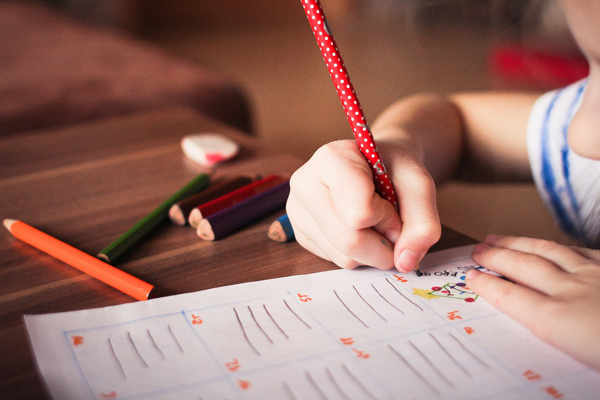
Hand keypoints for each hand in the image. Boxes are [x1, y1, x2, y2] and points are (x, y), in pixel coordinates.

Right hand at [286, 139, 439, 271]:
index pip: (359, 213)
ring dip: (372, 251)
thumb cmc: (395, 169)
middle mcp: (304, 183)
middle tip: (393, 225)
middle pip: (349, 240)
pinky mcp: (300, 234)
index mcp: (330, 159)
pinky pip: (335, 261)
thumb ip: (423, 223)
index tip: (393, 202)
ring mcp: (297, 211)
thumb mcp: (420, 185)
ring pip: (343, 256)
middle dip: (383, 244)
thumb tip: (405, 263)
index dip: (387, 218)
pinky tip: (359, 229)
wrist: (379, 165)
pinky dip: (358, 254)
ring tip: (375, 222)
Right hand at [466, 235, 599, 370]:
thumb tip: (534, 323)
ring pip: (547, 250)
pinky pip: (579, 250)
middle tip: (478, 250)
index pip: (510, 296)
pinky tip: (551, 246)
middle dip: (495, 256)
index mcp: (559, 320)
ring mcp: (594, 274)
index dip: (486, 284)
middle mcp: (571, 290)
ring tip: (499, 238)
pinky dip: (557, 246)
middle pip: (523, 266)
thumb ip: (553, 336)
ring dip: (518, 242)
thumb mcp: (581, 361)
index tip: (470, 277)